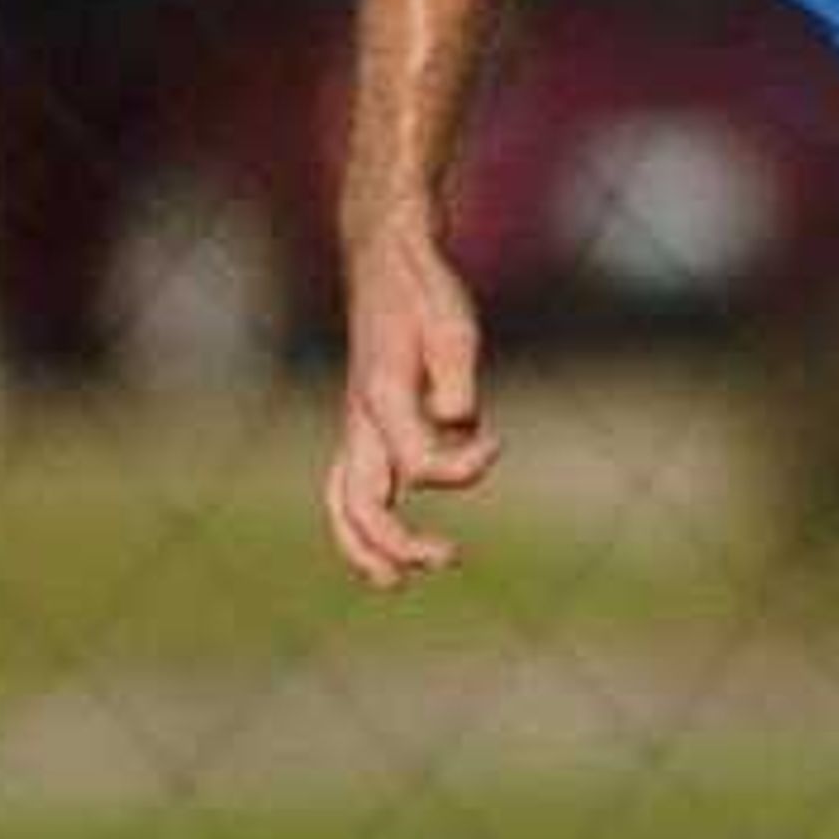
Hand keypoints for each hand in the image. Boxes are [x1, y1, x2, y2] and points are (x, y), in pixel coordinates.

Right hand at [324, 229, 500, 587]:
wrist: (387, 257)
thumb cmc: (427, 292)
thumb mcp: (453, 324)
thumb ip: (456, 376)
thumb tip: (461, 421)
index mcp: (382, 397)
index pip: (419, 462)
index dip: (465, 467)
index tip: (496, 441)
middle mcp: (361, 419)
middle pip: (360, 504)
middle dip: (396, 544)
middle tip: (447, 559)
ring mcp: (357, 423)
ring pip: (342, 501)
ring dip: (365, 546)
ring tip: (394, 581)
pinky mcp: (365, 422)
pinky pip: (349, 485)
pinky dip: (361, 520)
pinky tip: (392, 543)